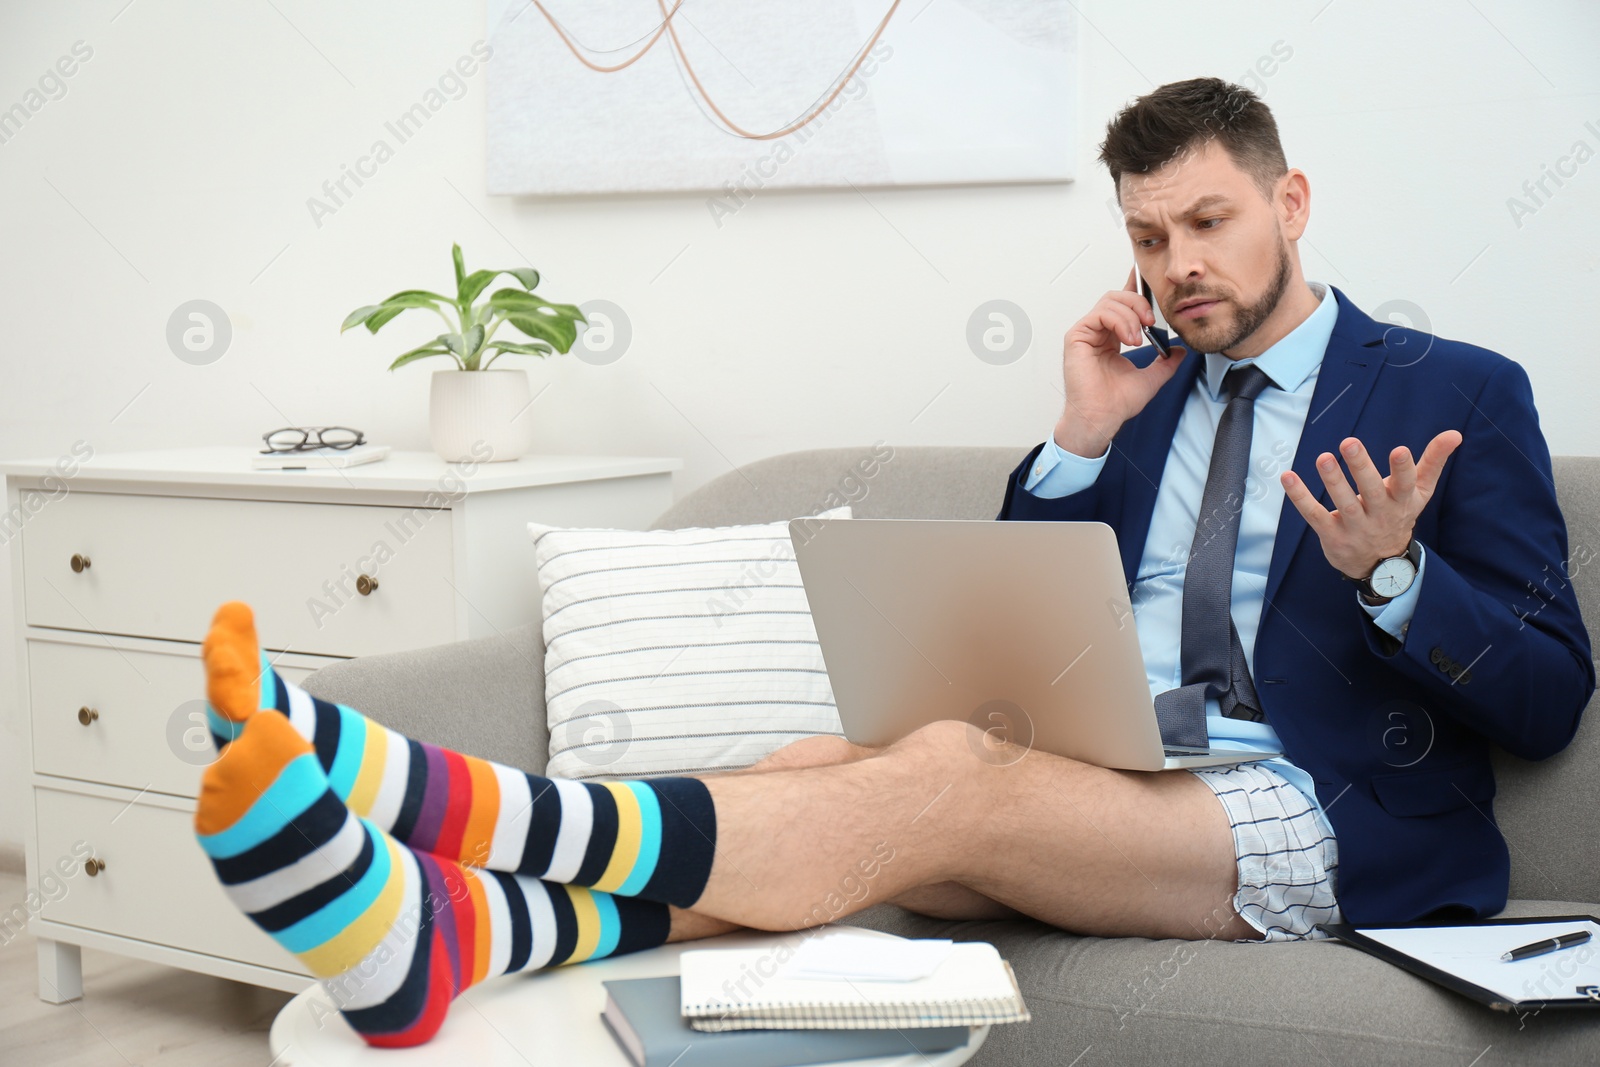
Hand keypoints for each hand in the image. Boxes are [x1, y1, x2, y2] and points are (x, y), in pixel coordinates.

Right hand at [1053, 267, 1188, 456]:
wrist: (1102, 418)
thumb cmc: (1116, 403)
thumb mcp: (1151, 379)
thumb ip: (1165, 363)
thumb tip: (1180, 351)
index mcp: (1111, 338)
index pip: (1122, 305)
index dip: (1133, 288)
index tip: (1145, 277)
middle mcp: (1097, 332)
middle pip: (1118, 297)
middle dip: (1139, 304)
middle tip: (1152, 322)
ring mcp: (1086, 333)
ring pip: (1110, 301)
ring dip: (1131, 315)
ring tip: (1140, 337)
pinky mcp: (1077, 336)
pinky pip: (1100, 313)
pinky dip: (1119, 321)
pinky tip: (1129, 339)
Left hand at [1280, 430, 1462, 578]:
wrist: (1381, 565)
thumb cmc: (1398, 515)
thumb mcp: (1419, 492)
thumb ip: (1433, 462)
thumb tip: (1454, 433)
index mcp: (1402, 501)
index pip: (1406, 484)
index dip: (1403, 469)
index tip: (1400, 450)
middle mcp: (1379, 515)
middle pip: (1371, 491)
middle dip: (1361, 467)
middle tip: (1349, 442)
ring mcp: (1355, 527)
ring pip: (1343, 503)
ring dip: (1333, 480)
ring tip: (1323, 457)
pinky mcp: (1331, 535)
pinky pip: (1314, 514)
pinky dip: (1300, 497)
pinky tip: (1288, 476)